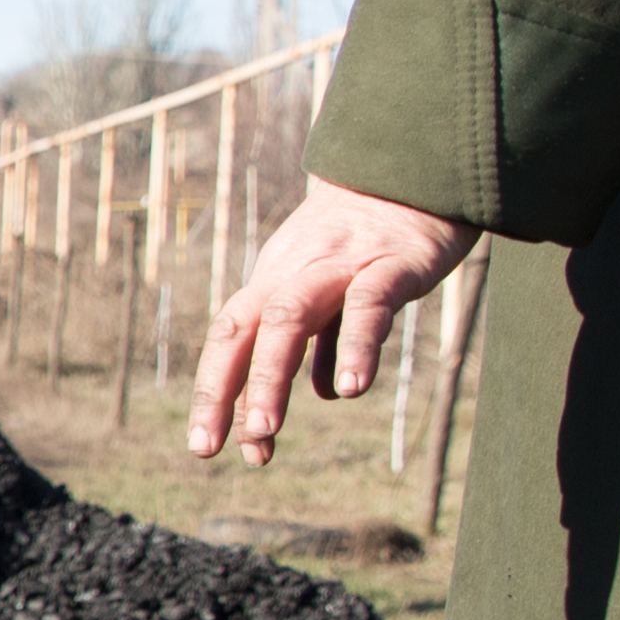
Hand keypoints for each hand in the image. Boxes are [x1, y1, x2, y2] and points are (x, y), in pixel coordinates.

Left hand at [189, 176, 479, 466]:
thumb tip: (321, 393)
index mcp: (275, 281)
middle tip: (221, 450)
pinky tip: (348, 390)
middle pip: (248, 330)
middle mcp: (296, 272)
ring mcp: (341, 265)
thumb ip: (326, 340)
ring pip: (290, 318)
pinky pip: (367, 305)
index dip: (213, 390)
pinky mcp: (392, 263)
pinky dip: (354, 347)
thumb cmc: (366, 241)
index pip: (230, 337)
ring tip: (264, 431)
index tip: (203, 446)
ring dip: (272, 376)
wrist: (416, 170)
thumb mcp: (335, 292)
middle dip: (229, 391)